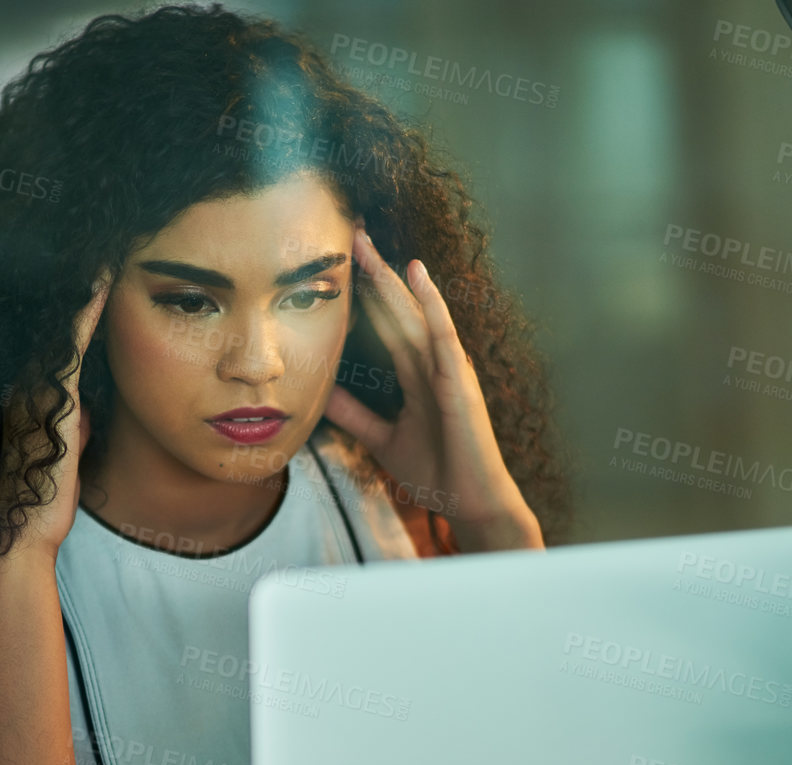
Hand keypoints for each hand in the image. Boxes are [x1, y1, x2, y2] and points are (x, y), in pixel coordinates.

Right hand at [0, 269, 113, 557]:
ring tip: (101, 248)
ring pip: (60, 325)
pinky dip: (86, 310)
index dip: (73, 306)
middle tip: (96, 242)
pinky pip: (71, 343)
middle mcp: (26, 384)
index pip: (55, 340)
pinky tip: (102, 281)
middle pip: (53, 323)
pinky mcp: (52, 398)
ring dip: (81, 287)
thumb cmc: (47, 500)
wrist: (25, 534)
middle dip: (73, 284)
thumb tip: (85, 411)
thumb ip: (73, 425)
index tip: (92, 270)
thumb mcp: (65, 453)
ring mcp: (35, 388)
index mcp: (29, 396)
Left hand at [325, 227, 542, 552]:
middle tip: (349, 234)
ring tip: (369, 245)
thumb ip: (356, 414)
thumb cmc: (437, 472)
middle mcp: (433, 363)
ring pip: (416, 312)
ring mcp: (449, 368)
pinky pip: (442, 333)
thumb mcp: (382, 438)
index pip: (386, 323)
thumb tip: (322, 394)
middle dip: (374, 273)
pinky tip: (416, 272)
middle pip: (399, 309)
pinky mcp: (459, 380)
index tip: (340, 263)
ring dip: (392, 277)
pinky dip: (430, 301)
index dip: (364, 293)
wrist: (469, 504)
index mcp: (417, 374)